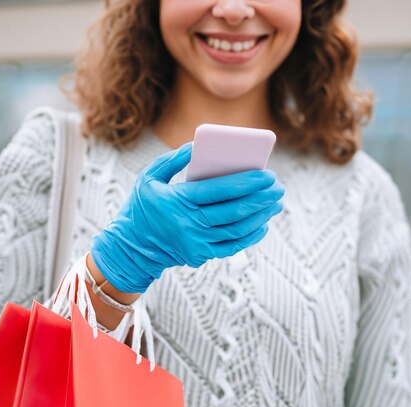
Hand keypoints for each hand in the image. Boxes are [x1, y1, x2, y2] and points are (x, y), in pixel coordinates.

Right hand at [91, 142, 283, 292]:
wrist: (132, 247)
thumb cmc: (143, 206)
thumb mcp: (149, 178)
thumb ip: (173, 160)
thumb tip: (197, 146)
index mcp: (177, 201)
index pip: (218, 190)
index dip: (246, 182)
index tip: (267, 174)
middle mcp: (188, 224)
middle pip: (233, 210)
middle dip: (261, 198)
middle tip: (278, 187)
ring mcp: (196, 243)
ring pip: (237, 229)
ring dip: (260, 216)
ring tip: (275, 203)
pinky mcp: (200, 255)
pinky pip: (232, 246)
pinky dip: (250, 235)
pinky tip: (262, 223)